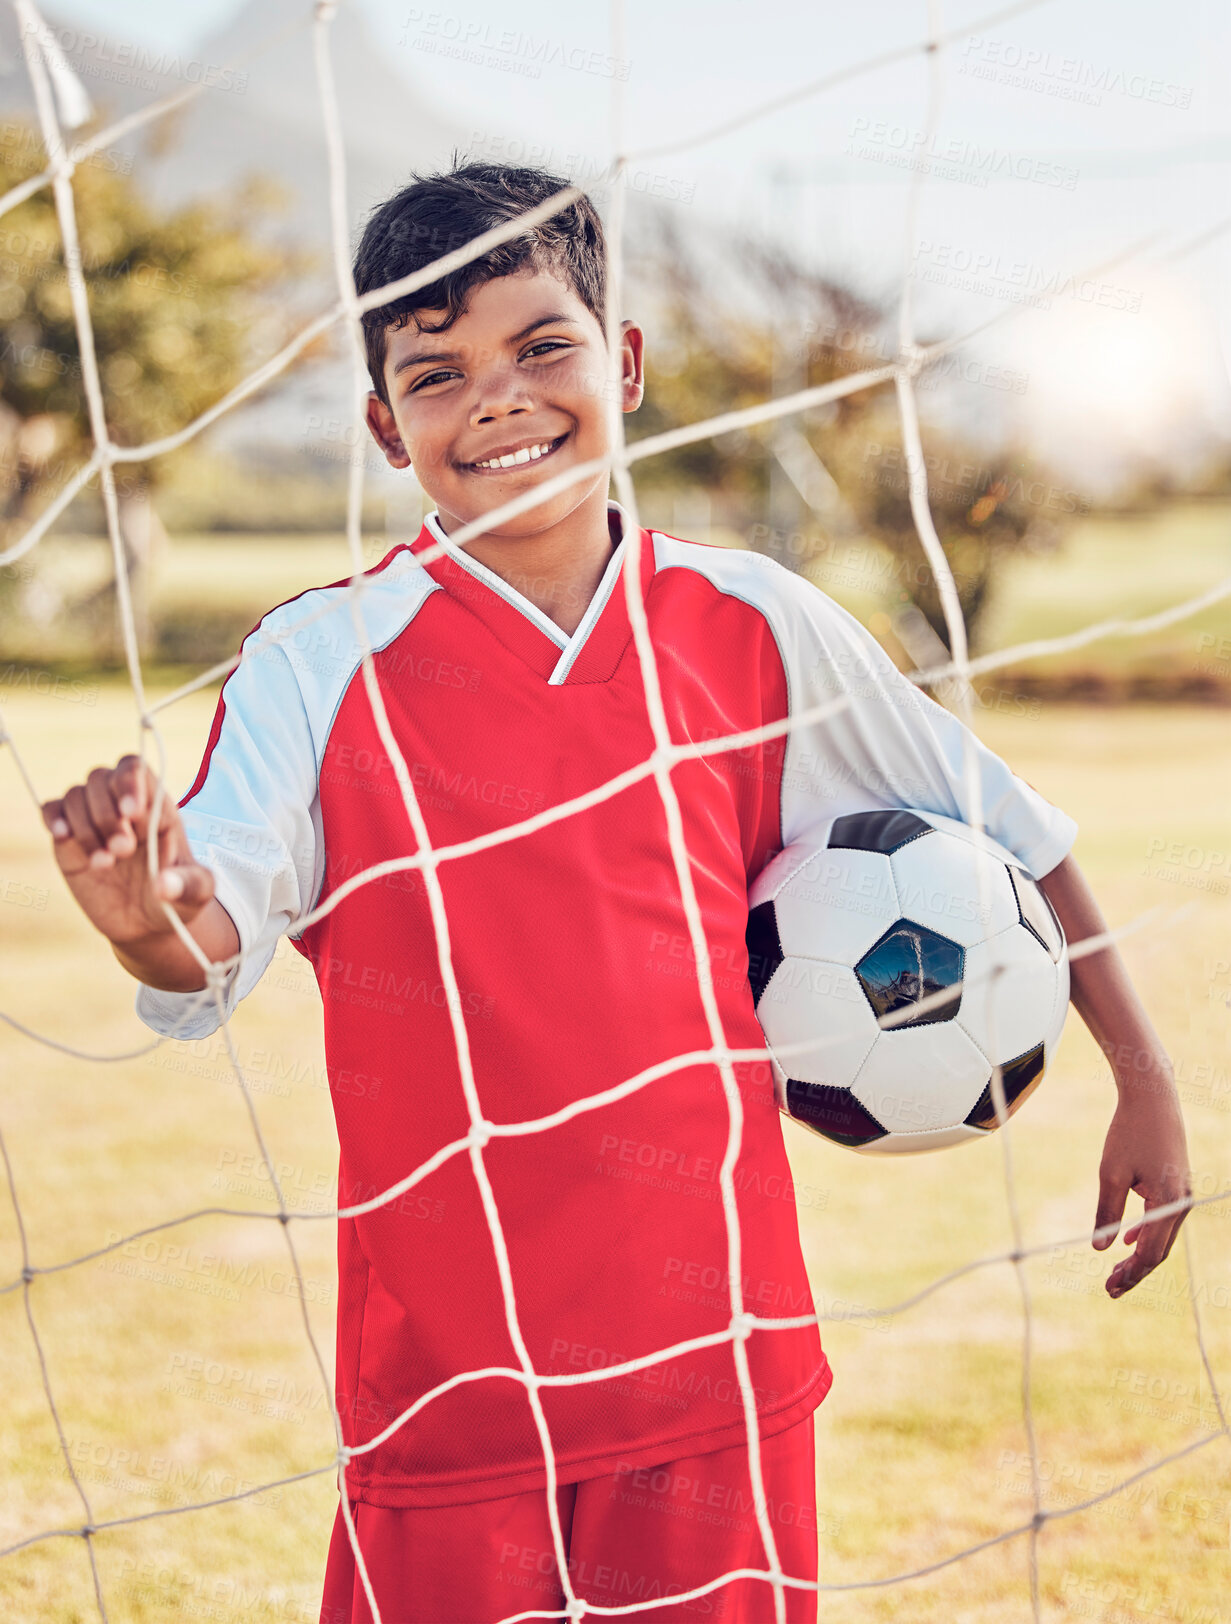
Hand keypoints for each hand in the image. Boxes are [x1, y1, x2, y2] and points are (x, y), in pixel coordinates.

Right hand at [41, 754, 216, 947]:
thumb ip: (188, 887)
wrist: (146, 923)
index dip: (129, 784)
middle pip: (102, 778)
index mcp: (158, 808)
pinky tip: (63, 836)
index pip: (137, 771)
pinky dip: (54, 817)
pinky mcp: (70, 838)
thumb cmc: (177, 900)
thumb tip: (163, 885)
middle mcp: (123, 807)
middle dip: (108, 814)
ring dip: (86, 827)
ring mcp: (94, 819)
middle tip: (122, 850)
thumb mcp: (196, 895)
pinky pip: (52, 809)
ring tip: (104, 864)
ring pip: (76, 795)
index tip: (131, 814)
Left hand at [1093, 1079, 1191, 1298]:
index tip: (1110, 1288)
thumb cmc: (1129, 1132)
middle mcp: (1182, 1203)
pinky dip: (1146, 1232)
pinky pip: (1162, 1218)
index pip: (1151, 1252)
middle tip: (1110, 1289)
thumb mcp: (1111, 1173)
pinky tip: (1128, 1240)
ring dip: (1139, 1253)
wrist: (1152, 1097)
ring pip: (1161, 1235)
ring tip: (1116, 1272)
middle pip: (1159, 1249)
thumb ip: (1107, 1212)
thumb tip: (1100, 1248)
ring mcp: (1182, 1194)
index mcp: (1170, 1203)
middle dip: (1135, 1271)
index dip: (1131, 1274)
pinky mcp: (1176, 1184)